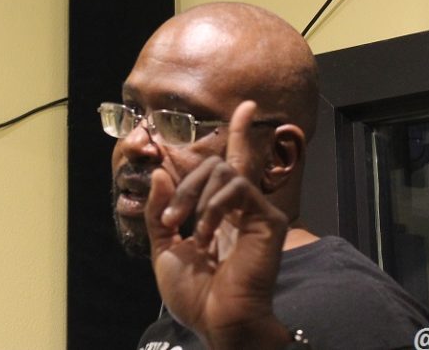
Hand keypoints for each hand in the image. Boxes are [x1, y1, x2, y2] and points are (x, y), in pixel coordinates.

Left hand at [145, 101, 291, 349]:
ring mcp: (257, 212)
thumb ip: (160, 210)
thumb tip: (159, 173)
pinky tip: (207, 235)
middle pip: (217, 164)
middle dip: (186, 186)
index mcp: (222, 214)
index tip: (246, 107)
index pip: (231, 165)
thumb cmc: (196, 295)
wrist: (216, 321)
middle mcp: (242, 209)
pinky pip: (238, 187)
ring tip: (186, 229)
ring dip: (194, 196)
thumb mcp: (165, 248)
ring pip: (224, 170)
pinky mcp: (269, 219)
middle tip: (173, 220)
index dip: (238, 134)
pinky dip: (214, 206)